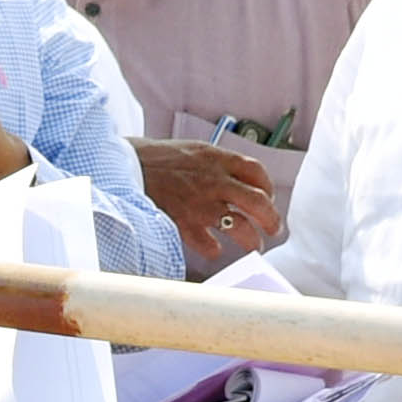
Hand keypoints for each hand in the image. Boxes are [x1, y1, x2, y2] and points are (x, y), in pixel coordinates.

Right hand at [127, 138, 280, 262]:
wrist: (127, 168)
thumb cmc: (158, 159)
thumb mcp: (194, 150)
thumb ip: (218, 164)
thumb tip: (237, 178)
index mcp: (219, 160)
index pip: (258, 173)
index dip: (268, 188)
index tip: (268, 197)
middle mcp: (216, 183)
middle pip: (259, 203)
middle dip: (271, 219)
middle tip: (274, 229)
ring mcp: (202, 206)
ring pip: (242, 229)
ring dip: (252, 241)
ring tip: (254, 246)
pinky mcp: (186, 225)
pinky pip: (211, 246)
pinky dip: (214, 250)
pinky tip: (214, 249)